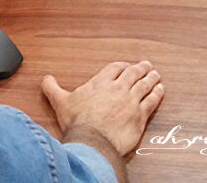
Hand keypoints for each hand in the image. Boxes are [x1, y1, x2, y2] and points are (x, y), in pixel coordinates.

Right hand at [42, 61, 163, 156]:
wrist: (92, 141)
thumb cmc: (78, 122)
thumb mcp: (60, 101)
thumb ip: (52, 88)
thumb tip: (45, 79)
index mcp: (101, 82)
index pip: (115, 68)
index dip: (122, 66)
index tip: (126, 66)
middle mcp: (118, 88)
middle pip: (133, 73)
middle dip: (141, 68)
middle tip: (147, 65)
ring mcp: (131, 101)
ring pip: (145, 85)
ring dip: (151, 78)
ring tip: (156, 74)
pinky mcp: (140, 116)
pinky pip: (152, 101)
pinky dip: (157, 94)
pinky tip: (160, 90)